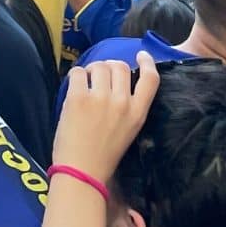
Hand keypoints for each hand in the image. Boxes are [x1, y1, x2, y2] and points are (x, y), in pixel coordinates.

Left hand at [53, 52, 159, 178]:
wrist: (81, 172)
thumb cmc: (104, 155)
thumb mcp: (128, 131)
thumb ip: (127, 107)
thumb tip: (116, 82)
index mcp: (137, 113)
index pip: (150, 79)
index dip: (147, 62)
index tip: (141, 55)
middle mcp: (122, 102)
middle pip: (120, 66)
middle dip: (109, 68)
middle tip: (100, 79)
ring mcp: (100, 98)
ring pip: (99, 66)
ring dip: (92, 72)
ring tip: (86, 86)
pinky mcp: (78, 97)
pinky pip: (78, 72)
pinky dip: (76, 77)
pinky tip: (74, 90)